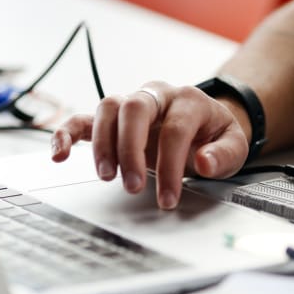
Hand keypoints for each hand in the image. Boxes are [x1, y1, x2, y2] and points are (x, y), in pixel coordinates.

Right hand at [51, 81, 249, 208]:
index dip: (171, 165)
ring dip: (103, 144)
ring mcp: (131, 104)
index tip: (169, 197)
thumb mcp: (234, 146)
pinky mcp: (112, 120)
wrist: (203, 125)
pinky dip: (67, 133)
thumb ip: (224, 154)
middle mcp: (156, 95)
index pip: (175, 129)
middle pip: (135, 108)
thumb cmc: (214, 136)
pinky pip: (83, 119)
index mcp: (189, 100)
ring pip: (108, 108)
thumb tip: (204, 162)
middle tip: (133, 186)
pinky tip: (60, 154)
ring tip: (107, 177)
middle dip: (131, 149)